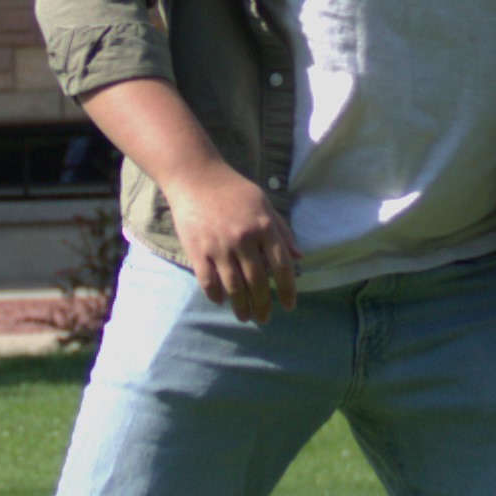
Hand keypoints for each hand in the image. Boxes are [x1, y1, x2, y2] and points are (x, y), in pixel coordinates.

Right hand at [167, 164, 295, 321]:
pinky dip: (216, 295)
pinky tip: (221, 301)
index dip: (287, 290)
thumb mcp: (264, 204)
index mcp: (264, 227)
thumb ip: (282, 230)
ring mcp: (220, 247)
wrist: (196, 177)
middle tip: (264, 318)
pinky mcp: (198, 251)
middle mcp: (244, 239)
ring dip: (241, 307)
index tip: (288, 306)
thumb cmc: (233, 190)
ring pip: (234, 287)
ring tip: (245, 317)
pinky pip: (209, 282)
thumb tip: (299, 257)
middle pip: (258, 283)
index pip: (281, 267)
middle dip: (263, 306)